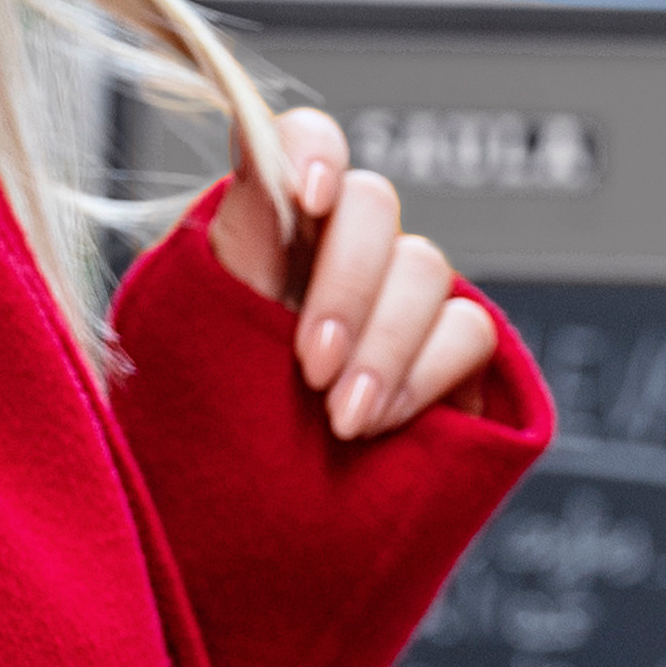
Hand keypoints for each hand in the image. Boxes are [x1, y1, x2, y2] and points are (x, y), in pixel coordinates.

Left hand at [210, 110, 498, 438]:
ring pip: (424, 265)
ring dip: (384, 345)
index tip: (308, 200)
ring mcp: (399, 298)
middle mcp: (339, 250)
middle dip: (346, 285)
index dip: (315, 150)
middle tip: (311, 367)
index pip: (301, 142)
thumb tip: (257, 151)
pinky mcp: (450, 354)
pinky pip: (468, 330)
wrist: (247, 524)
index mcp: (268, 232)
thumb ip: (233, 243)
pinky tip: (381, 422)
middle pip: (372, 202)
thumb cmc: (209, 429)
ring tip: (341, 419)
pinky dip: (424, 376)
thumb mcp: (196, 336)